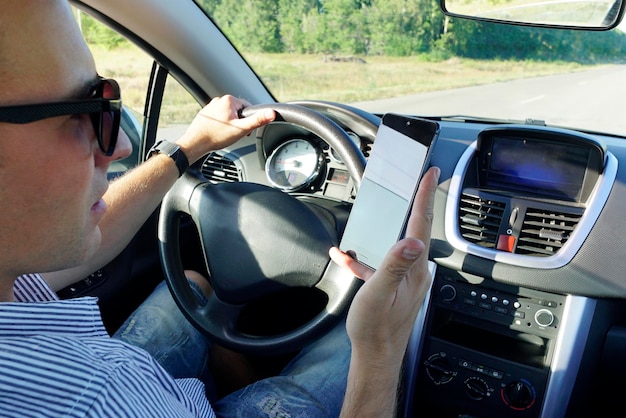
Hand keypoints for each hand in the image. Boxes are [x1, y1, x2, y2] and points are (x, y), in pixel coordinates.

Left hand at [176, 95, 274, 163]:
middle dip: (239, 123)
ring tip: (224, 134)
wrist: (196, 143)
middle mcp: (219, 100)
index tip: (243, 129)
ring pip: (228, 116)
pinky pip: (219, 118)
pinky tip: (218, 133)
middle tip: (234, 133)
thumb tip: (272, 113)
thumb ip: (257, 120)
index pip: (248, 108)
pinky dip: (221, 126)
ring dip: (230, 125)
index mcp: (229, 100)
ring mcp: (211, 106)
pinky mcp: (205, 113)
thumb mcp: (241, 129)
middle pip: (238, 112)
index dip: (248, 120)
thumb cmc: (216, 136)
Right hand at [330, 166, 439, 365]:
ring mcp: (405, 280)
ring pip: (398, 245)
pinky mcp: (393, 287)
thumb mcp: (379, 294)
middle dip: (416, 204)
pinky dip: (366, 259)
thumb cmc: (376, 330)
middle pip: (416, 229)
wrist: (375, 357)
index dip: (425, 196)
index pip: (421, 224)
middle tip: (418, 182)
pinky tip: (347, 258)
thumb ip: (393, 266)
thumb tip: (412, 241)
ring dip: (390, 228)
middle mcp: (415, 272)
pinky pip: (381, 265)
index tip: (430, 174)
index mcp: (415, 270)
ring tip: (385, 212)